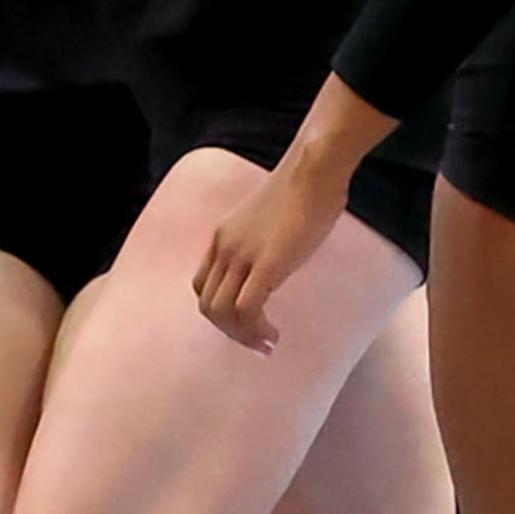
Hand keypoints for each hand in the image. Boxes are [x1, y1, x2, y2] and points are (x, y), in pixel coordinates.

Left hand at [193, 159, 352, 351]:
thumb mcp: (271, 217)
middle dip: (231, 331)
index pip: (202, 285)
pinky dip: (256, 329)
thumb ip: (264, 237)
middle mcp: (224, 248)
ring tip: (267, 343)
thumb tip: (279, 252)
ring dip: (243, 336)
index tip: (247, 324)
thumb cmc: (304, 188)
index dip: (220, 312)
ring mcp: (241, 256)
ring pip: (221, 312)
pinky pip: (246, 310)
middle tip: (258, 344)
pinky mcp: (265, 264)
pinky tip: (274, 334)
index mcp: (223, 236)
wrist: (312, 170)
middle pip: (207, 304)